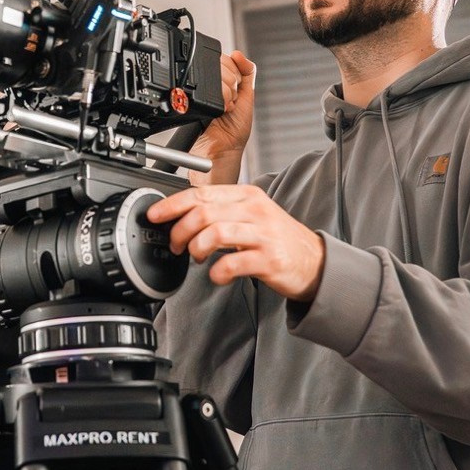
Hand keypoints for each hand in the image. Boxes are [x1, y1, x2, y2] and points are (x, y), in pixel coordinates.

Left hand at [147, 184, 324, 301]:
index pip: (202, 193)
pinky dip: (217, 272)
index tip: (155, 215)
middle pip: (204, 213)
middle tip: (177, 245)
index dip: (173, 204)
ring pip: (215, 233)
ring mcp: (264, 234)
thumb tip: (182, 215)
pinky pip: (233, 263)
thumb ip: (221, 211)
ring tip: (196, 258)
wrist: (314, 261)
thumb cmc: (277, 239)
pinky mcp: (270, 259)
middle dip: (180, 231)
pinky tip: (217, 275)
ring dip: (196, 249)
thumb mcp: (251, 214)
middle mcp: (255, 210)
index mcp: (246, 195)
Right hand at [189, 51, 254, 184]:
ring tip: (226, 108)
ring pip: (216, 74)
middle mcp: (211, 83)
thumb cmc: (235, 129)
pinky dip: (221, 97)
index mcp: (223, 80)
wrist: (224, 148)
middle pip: (222, 65)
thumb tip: (238, 53)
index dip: (235, 74)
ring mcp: (201, 89)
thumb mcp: (247, 95)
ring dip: (227, 93)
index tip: (237, 90)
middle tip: (232, 103)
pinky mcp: (195, 97)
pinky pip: (209, 85)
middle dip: (233, 85)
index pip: (228, 60)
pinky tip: (221, 109)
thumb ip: (246, 72)